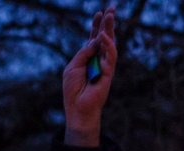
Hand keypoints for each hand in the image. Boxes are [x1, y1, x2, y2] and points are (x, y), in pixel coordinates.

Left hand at [62, 6, 116, 146]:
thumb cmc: (73, 90)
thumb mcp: (73, 67)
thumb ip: (83, 53)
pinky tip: (104, 38)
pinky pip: (110, 58)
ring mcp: (105, 66)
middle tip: (110, 9)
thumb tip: (94, 40)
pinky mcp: (109, 74)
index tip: (98, 13)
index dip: (96, 26)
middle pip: (105, 38)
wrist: (77, 108)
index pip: (94, 39)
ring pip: (110, 45)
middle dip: (107, 23)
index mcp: (88, 58)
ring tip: (109, 17)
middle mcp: (98, 60)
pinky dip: (107, 47)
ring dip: (110, 30)